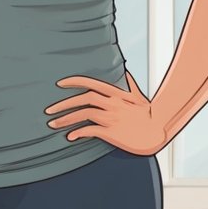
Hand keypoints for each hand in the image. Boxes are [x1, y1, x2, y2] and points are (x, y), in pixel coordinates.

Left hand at [46, 71, 168, 155]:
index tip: (59, 84)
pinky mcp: (112, 133)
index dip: (74, 82)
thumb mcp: (139, 97)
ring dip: (65, 119)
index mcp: (117, 94)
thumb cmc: (150, 115)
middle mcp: (113, 104)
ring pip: (83, 114)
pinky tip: (70, 137)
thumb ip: (129, 84)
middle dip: (63, 104)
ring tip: (53, 124)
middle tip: (48, 110)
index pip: (91, 83)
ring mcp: (112, 118)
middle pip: (83, 99)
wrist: (159, 132)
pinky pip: (90, 131)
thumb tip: (124, 71)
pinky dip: (78, 133)